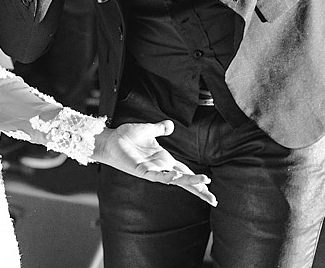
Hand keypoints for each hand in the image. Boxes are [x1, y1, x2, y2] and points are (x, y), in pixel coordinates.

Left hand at [93, 120, 216, 206]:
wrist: (111, 140)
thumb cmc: (127, 136)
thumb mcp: (148, 130)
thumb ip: (160, 128)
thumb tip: (171, 125)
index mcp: (164, 159)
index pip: (185, 171)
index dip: (197, 179)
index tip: (210, 185)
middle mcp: (161, 167)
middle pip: (184, 180)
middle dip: (199, 189)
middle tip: (214, 200)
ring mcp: (152, 170)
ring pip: (175, 179)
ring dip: (189, 182)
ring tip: (204, 184)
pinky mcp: (142, 171)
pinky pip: (157, 176)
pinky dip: (166, 177)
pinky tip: (176, 176)